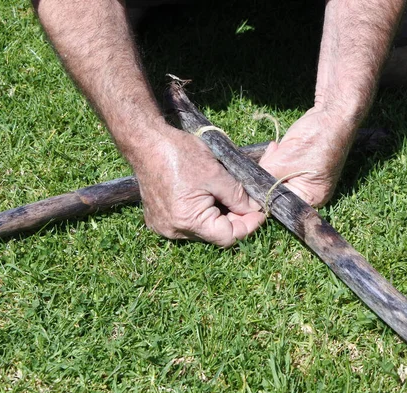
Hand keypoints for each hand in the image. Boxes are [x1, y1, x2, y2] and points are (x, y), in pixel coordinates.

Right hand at [134, 127, 264, 246]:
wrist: (146, 141)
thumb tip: (253, 208)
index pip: (227, 237)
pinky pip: (186, 222)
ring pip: (201, 229)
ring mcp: (163, 225)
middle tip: (248, 201)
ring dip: (217, 215)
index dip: (247, 225)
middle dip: (233, 218)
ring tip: (226, 195)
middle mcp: (173, 230)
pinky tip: (207, 195)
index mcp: (188, 221)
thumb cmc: (179, 154)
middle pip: (214, 234)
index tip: (260, 212)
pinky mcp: (157, 218)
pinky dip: (200, 212)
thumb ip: (238, 196)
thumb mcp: (216, 174)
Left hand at [258, 109, 355, 206]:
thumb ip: (265, 175)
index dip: (265, 190)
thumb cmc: (316, 138)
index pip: (279, 203)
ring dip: (272, 162)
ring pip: (276, 177)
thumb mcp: (285, 159)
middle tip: (273, 153)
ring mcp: (305, 179)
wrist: (332, 114)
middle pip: (277, 190)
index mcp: (311, 197)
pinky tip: (278, 147)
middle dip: (268, 173)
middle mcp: (309, 192)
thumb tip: (249, 184)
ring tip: (277, 148)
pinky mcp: (301, 166)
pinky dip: (277, 158)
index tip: (255, 176)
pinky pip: (282, 167)